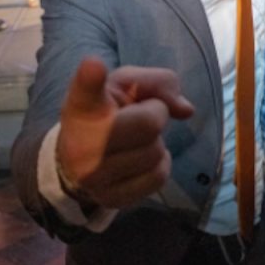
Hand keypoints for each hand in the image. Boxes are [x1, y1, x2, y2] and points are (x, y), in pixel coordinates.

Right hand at [56, 57, 194, 209]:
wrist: (79, 160)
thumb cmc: (109, 112)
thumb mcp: (126, 85)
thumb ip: (158, 83)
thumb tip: (185, 110)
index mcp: (83, 105)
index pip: (86, 90)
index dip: (91, 77)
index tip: (93, 65)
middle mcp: (81, 143)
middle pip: (149, 124)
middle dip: (155, 116)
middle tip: (139, 116)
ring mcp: (93, 176)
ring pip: (156, 153)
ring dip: (155, 143)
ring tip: (134, 141)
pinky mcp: (110, 199)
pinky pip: (158, 177)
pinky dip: (159, 165)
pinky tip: (140, 160)